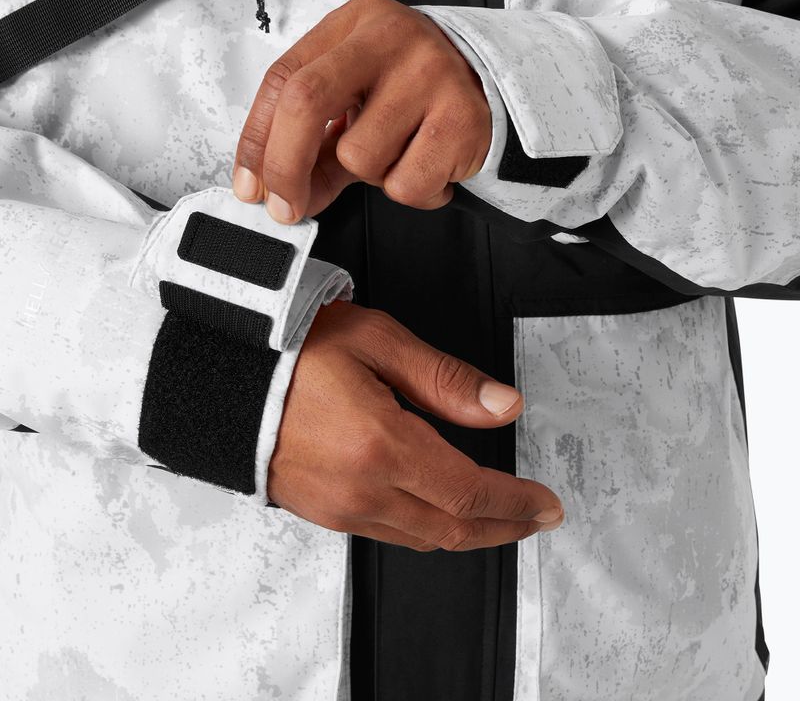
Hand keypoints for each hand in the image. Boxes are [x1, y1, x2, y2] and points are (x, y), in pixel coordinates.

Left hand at [232, 0, 491, 222]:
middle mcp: (389, 38)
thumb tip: (279, 195)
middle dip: (285, 167)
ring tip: (398, 155)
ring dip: (371, 176)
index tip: (251, 187)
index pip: (283, 79)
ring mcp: (429, 74)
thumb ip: (315, 144)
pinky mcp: (462, 117)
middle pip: (306, 102)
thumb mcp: (355, 99)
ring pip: (360, 156)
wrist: (490, 83)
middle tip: (287, 206)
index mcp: (353, 24)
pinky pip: (406, 184)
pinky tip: (425, 167)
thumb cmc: (410, 91)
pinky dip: (410, 191)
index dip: (258, 142)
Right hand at [268, 301, 563, 550]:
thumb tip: (502, 406)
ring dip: (467, 532)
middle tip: (535, 518)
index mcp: (380, 446)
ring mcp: (337, 507)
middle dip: (503, 527)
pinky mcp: (320, 511)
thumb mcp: (378, 343)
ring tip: (497, 518)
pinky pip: (387, 534)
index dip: (516, 504)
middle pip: (452, 528)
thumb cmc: (292, 351)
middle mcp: (360, 489)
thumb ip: (445, 380)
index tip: (545, 504)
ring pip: (421, 538)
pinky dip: (426, 530)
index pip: (469, 493)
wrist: (221, 373)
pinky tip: (438, 513)